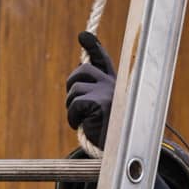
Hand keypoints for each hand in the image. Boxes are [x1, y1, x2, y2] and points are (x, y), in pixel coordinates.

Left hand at [65, 32, 115, 149]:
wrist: (118, 152)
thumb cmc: (107, 134)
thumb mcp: (99, 110)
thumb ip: (91, 93)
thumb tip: (78, 72)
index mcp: (114, 85)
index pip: (102, 61)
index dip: (92, 46)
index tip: (83, 35)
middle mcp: (114, 85)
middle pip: (82, 71)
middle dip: (71, 86)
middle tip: (75, 106)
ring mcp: (109, 92)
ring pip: (74, 89)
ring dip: (71, 107)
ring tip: (81, 120)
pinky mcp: (102, 103)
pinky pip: (75, 104)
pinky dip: (72, 117)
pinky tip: (81, 125)